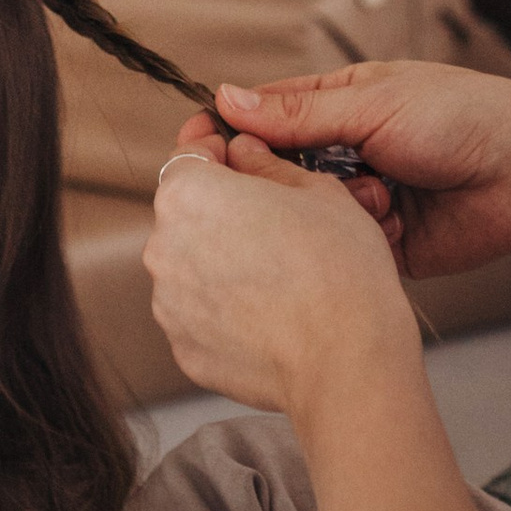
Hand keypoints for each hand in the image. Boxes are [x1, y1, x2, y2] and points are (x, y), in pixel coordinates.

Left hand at [145, 127, 415, 416]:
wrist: (347, 359)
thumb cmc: (338, 268)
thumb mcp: (317, 191)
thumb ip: (266, 163)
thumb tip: (245, 151)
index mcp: (189, 194)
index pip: (189, 156)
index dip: (215, 151)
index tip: (231, 152)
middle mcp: (164, 247)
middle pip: (188, 215)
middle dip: (222, 212)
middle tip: (273, 221)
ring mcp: (169, 305)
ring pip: (193, 268)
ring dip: (223, 263)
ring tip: (278, 276)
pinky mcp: (184, 349)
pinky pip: (201, 317)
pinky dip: (226, 312)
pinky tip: (270, 314)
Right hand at [214, 60, 510, 283]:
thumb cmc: (461, 118)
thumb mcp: (373, 104)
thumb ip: (299, 114)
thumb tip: (228, 100)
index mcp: (342, 104)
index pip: (267, 115)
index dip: (232, 130)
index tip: (198, 144)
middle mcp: (347, 152)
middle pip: (280, 170)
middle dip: (278, 177)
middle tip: (286, 178)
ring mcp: (363, 200)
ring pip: (308, 212)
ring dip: (332, 204)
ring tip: (379, 190)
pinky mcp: (381, 246)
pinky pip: (342, 247)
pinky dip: (359, 235)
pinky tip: (392, 217)